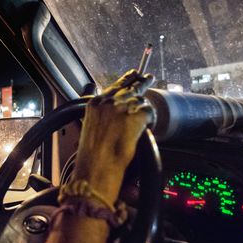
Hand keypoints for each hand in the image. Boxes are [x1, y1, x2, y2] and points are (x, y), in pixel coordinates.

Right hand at [72, 69, 153, 198]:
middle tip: (149, 78)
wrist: (96, 168)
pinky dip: (151, 118)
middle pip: (130, 87)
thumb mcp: (91, 128)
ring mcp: (122, 108)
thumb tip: (114, 111)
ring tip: (148, 114)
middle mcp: (108, 102)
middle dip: (141, 83)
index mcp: (95, 104)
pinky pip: (149, 111)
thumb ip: (101, 115)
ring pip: (140, 99)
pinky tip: (150, 124)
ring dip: (145, 108)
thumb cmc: (93, 155)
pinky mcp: (135, 117)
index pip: (115, 86)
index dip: (126, 80)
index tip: (134, 74)